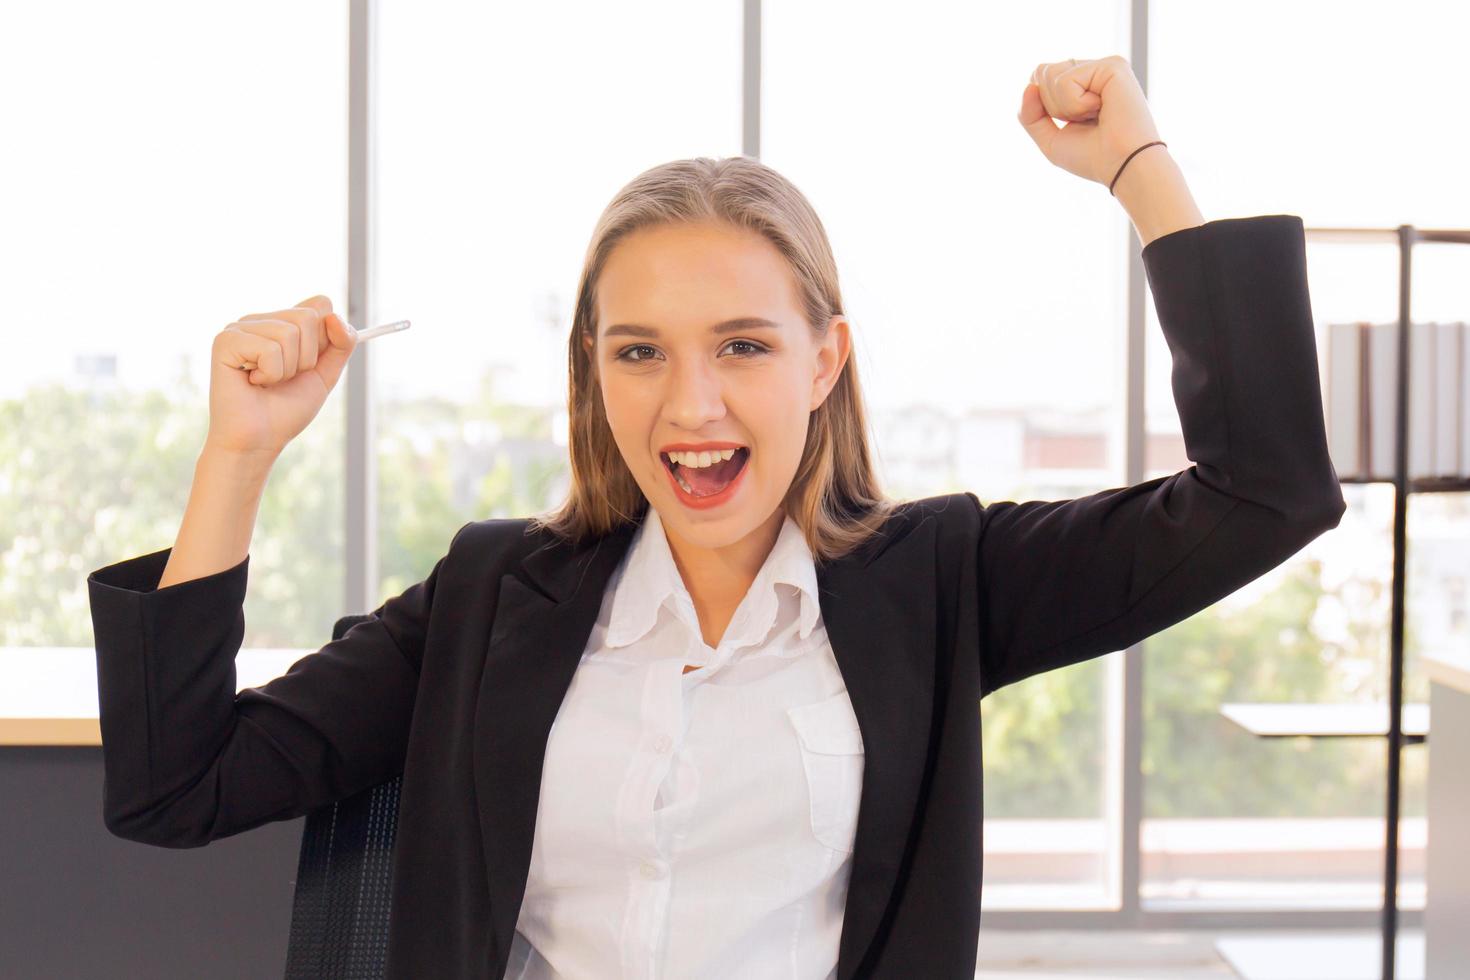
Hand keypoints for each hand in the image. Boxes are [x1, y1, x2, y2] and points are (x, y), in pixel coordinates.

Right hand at [205, 294, 357, 457]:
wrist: (259, 440)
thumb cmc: (286, 410)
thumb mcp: (324, 374)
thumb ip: (341, 344)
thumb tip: (334, 316)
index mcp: (282, 323)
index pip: (321, 305)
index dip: (326, 337)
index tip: (313, 362)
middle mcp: (260, 320)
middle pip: (308, 317)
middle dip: (307, 358)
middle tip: (284, 378)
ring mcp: (240, 327)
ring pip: (289, 333)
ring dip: (287, 369)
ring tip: (266, 382)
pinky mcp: (226, 340)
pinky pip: (270, 349)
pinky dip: (270, 374)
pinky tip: (252, 382)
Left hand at [1017, 55, 1163, 188]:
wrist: (1123, 166)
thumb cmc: (1093, 156)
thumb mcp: (1050, 138)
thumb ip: (1029, 114)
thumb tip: (1028, 84)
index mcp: (1082, 85)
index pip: (1039, 77)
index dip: (1042, 104)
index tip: (1072, 123)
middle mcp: (1092, 71)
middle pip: (1041, 72)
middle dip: (1052, 106)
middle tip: (1085, 121)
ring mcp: (1103, 66)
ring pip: (1050, 74)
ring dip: (1065, 106)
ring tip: (1095, 115)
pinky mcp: (1112, 65)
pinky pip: (1066, 80)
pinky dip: (1076, 104)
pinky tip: (1102, 108)